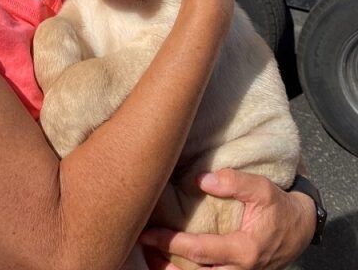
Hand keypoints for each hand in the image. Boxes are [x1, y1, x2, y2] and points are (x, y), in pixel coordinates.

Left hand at [139, 168, 315, 268]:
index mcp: (244, 251)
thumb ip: (233, 182)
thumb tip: (200, 179)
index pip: (199, 251)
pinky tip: (166, 261)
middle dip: (164, 264)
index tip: (148, 232)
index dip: (171, 242)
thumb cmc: (278, 207)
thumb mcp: (262, 188)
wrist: (299, 228)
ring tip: (149, 256)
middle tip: (141, 245)